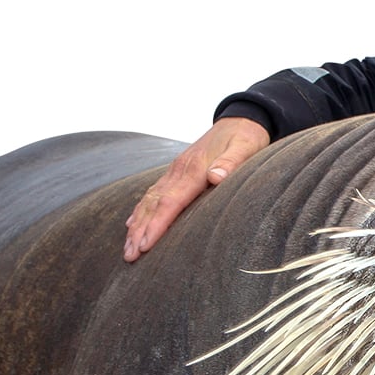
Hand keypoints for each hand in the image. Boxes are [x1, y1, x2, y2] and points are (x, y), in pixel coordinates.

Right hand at [123, 117, 268, 261]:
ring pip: (150, 200)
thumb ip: (231, 162)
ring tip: (127, 248)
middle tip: (130, 256)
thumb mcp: (246, 147)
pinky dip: (141, 210)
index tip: (145, 245)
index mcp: (195, 168)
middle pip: (154, 204)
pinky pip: (154, 192)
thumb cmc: (247, 136)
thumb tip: (216, 176)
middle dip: (140, 231)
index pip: (171, 201)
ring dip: (136, 224)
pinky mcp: (178, 171)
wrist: (241, 118)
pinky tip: (132, 223)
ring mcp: (176, 170)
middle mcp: (180, 170)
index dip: (157, 224)